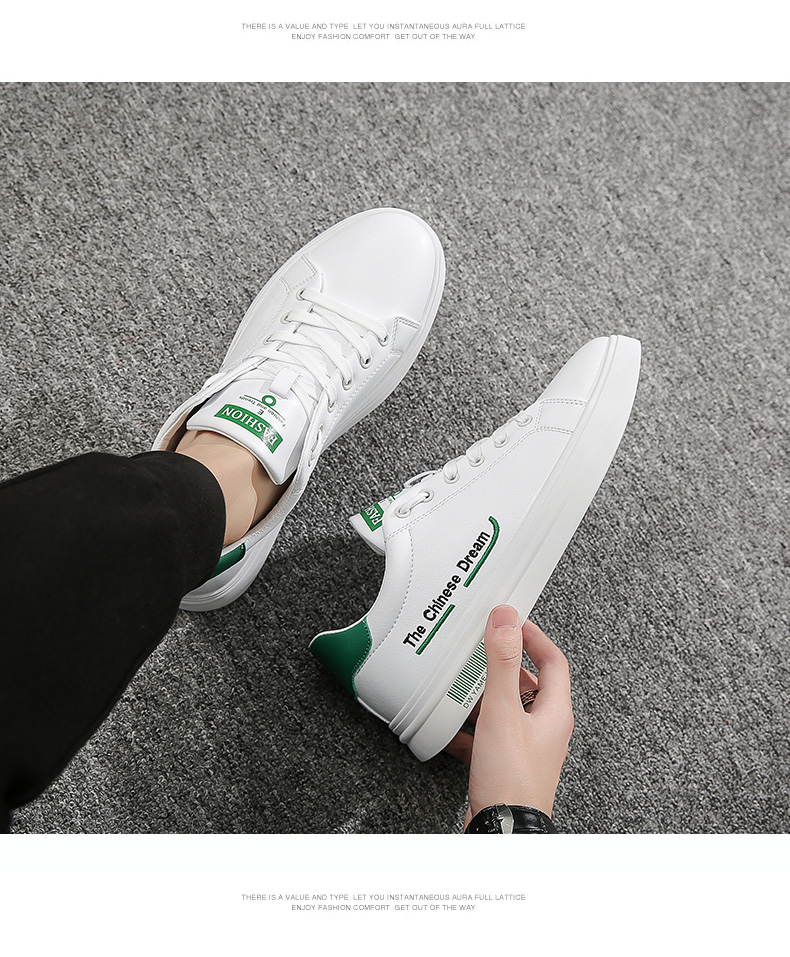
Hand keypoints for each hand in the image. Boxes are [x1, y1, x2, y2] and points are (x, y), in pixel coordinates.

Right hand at [445, 606, 573, 826]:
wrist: (504, 829)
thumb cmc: (512, 778)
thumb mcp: (504, 710)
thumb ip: (502, 662)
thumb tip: (507, 619)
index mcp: (555, 711)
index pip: (553, 660)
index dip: (534, 637)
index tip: (513, 622)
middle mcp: (546, 728)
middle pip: (528, 683)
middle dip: (502, 666)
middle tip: (481, 650)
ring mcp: (527, 747)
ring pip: (507, 709)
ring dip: (484, 696)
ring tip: (462, 685)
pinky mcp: (508, 763)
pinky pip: (491, 735)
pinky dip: (472, 727)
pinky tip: (453, 728)